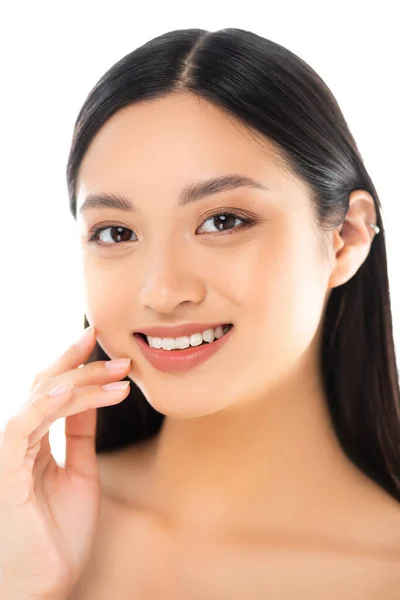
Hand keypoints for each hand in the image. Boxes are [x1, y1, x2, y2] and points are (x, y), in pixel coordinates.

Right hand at [0, 327, 131, 598]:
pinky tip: (70, 392)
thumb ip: (81, 435)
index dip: (73, 361)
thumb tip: (94, 399)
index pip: (52, 389)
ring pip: (39, 399)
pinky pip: (22, 427)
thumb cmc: (59, 534)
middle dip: (81, 364)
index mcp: (35, 440)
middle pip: (44, 384)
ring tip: (117, 375)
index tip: (100, 339)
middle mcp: (20, 440)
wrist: (45, 585)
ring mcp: (10, 453)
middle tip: (118, 354)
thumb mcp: (80, 472)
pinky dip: (45, 406)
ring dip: (79, 382)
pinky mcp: (6, 471)